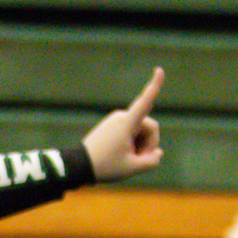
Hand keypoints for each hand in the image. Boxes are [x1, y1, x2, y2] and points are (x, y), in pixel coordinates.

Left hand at [82, 67, 164, 183]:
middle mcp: (122, 117)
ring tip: (129, 160)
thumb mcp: (132, 168)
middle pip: (150, 127)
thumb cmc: (105, 167)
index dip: (154, 86)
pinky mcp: (113, 124)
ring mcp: (116, 119)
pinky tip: (125, 155)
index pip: (144, 102)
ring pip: (142, 130)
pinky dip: (133, 143)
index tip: (159, 69)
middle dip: (149, 144)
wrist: (79, 166)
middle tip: (139, 162)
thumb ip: (151, 161)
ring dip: (141, 145)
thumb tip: (158, 153)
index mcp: (126, 123)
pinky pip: (132, 131)